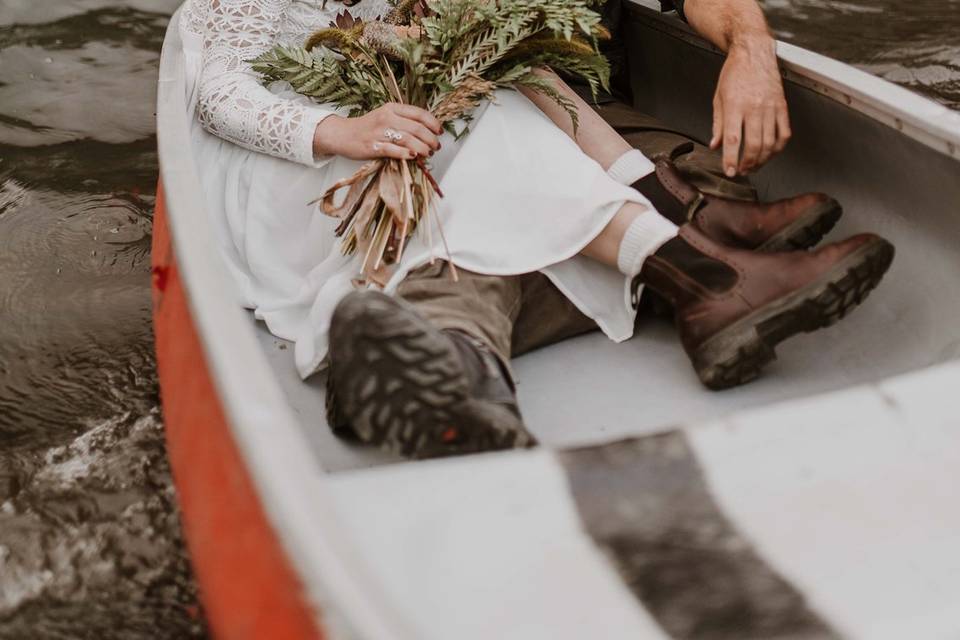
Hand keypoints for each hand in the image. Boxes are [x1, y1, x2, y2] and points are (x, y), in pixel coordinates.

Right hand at [314, 103, 441, 160]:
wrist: (342, 134)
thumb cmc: (367, 128)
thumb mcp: (385, 117)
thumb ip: (403, 121)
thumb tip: (426, 133)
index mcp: (392, 108)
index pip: (419, 113)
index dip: (433, 123)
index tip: (439, 132)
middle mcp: (387, 118)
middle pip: (417, 128)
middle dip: (431, 139)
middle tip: (436, 146)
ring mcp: (379, 132)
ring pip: (408, 140)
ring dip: (423, 148)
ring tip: (428, 153)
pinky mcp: (373, 147)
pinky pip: (394, 150)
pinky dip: (407, 154)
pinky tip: (414, 157)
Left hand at [710, 39, 791, 176]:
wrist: (754, 52)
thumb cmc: (734, 73)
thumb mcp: (718, 98)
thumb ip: (718, 125)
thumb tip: (715, 146)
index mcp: (735, 105)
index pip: (733, 139)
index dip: (731, 159)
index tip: (729, 171)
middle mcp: (754, 107)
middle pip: (754, 144)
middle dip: (747, 163)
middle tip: (741, 171)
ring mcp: (771, 107)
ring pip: (770, 142)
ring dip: (762, 159)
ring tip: (753, 166)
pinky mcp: (782, 106)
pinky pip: (784, 132)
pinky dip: (778, 147)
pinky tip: (770, 153)